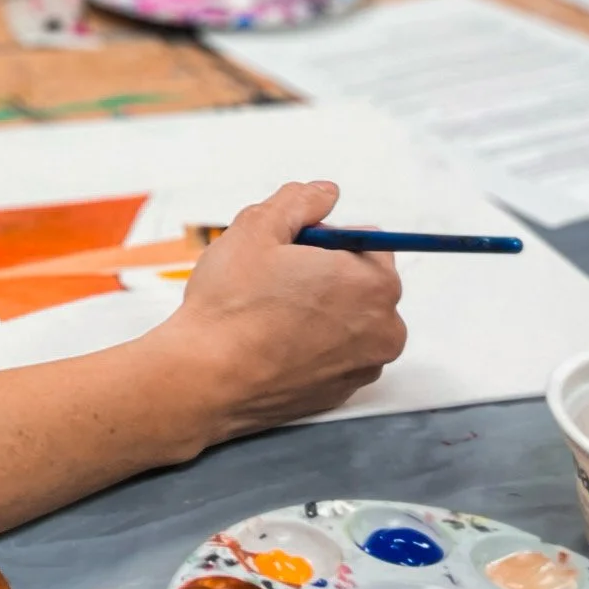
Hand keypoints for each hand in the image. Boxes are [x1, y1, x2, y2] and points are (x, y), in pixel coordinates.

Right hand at [164, 179, 405, 443]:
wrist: (205, 381)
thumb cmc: (231, 307)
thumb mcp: (257, 229)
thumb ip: (299, 201)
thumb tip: (325, 193)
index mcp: (374, 284)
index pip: (367, 242)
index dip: (323, 239)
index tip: (288, 251)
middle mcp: (383, 330)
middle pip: (361, 282)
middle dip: (324, 274)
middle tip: (273, 280)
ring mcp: (364, 368)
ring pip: (348, 320)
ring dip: (319, 310)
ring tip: (268, 313)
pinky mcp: (341, 394)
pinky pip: (334, 354)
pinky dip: (311, 344)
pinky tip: (271, 342)